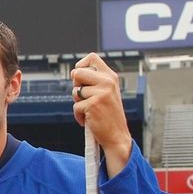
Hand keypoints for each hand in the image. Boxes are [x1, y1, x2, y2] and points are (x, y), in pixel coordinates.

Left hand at [71, 53, 132, 177]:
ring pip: (74, 91)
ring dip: (78, 103)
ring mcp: (101, 93)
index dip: (81, 65)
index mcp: (111, 77)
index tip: (82, 78)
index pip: (92, 57)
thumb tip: (74, 72)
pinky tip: (89, 120)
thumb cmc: (108, 114)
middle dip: (76, 86)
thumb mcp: (106, 92)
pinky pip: (75, 106)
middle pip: (76, 72)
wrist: (117, 136)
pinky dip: (78, 115)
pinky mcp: (93, 105)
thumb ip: (95, 80)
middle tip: (86, 98)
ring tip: (90, 110)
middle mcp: (107, 82)